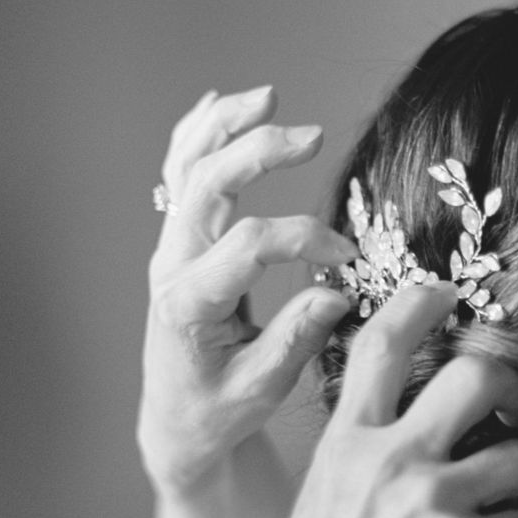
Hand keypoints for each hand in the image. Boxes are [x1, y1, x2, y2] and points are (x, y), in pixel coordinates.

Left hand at [136, 85, 355, 517]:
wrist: (179, 421)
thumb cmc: (219, 411)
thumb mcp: (262, 389)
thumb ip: (296, 338)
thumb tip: (336, 291)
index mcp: (189, 305)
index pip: (247, 246)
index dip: (303, 240)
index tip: (346, 260)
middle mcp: (172, 267)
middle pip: (208, 185)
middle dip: (259, 151)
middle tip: (312, 136)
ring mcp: (171, 249)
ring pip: (187, 167)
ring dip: (225, 126)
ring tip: (267, 96)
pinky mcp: (179, 242)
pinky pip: (179, 174)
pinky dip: (198, 134)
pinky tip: (222, 103)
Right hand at [242, 281, 517, 517]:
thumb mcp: (319, 499)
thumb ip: (359, 459)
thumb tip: (396, 439)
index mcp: (346, 441)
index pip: (380, 344)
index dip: (418, 305)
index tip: (445, 294)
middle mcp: (389, 457)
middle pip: (473, 377)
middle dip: (513, 386)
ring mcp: (429, 499)